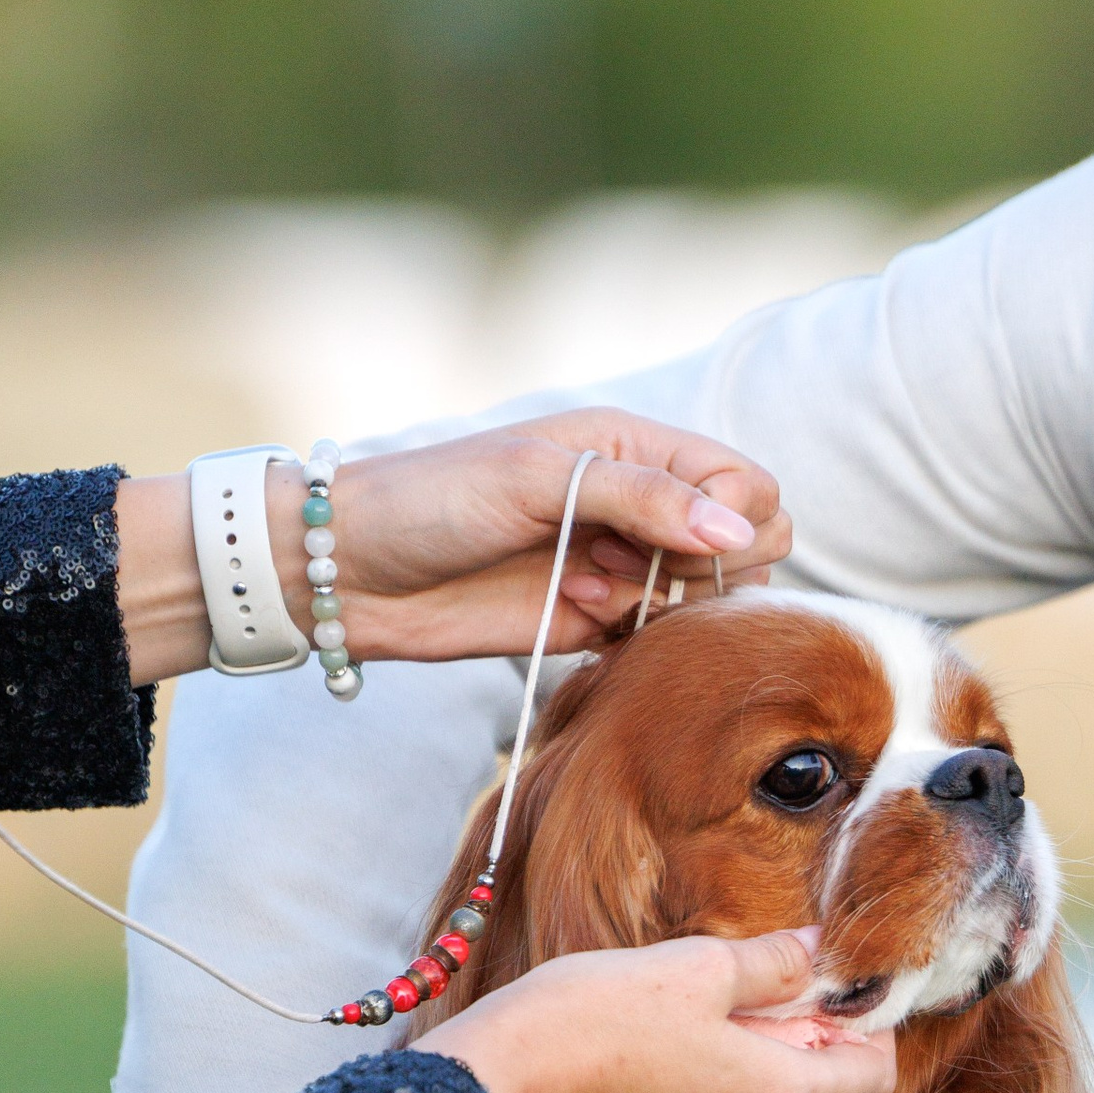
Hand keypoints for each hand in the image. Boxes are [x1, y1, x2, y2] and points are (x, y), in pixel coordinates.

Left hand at [113, 412, 786, 684]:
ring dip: (674, 608)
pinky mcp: (592, 625)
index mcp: (635, 447)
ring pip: (710, 599)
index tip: (678, 541)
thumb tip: (739, 536)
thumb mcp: (536, 477)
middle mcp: (638, 505)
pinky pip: (661, 642)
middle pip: (747, 543)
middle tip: (632, 572)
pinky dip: (647, 645)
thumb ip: (641, 499)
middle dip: (712, 568)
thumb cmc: (432, 501)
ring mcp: (619, 568)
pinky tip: (585, 627)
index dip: (735, 519)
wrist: (346, 572)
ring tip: (594, 594)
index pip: (748, 484)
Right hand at [430, 926, 895, 1092]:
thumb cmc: (594, 1023)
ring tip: (735, 1028)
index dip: (870, 1030)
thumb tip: (814, 948)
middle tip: (792, 1006)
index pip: (872, 1079)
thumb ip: (770, 962)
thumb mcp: (695, 968)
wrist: (496, 1090)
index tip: (844, 994)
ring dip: (778, 1089)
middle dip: (828, 1063)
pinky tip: (685, 1061)